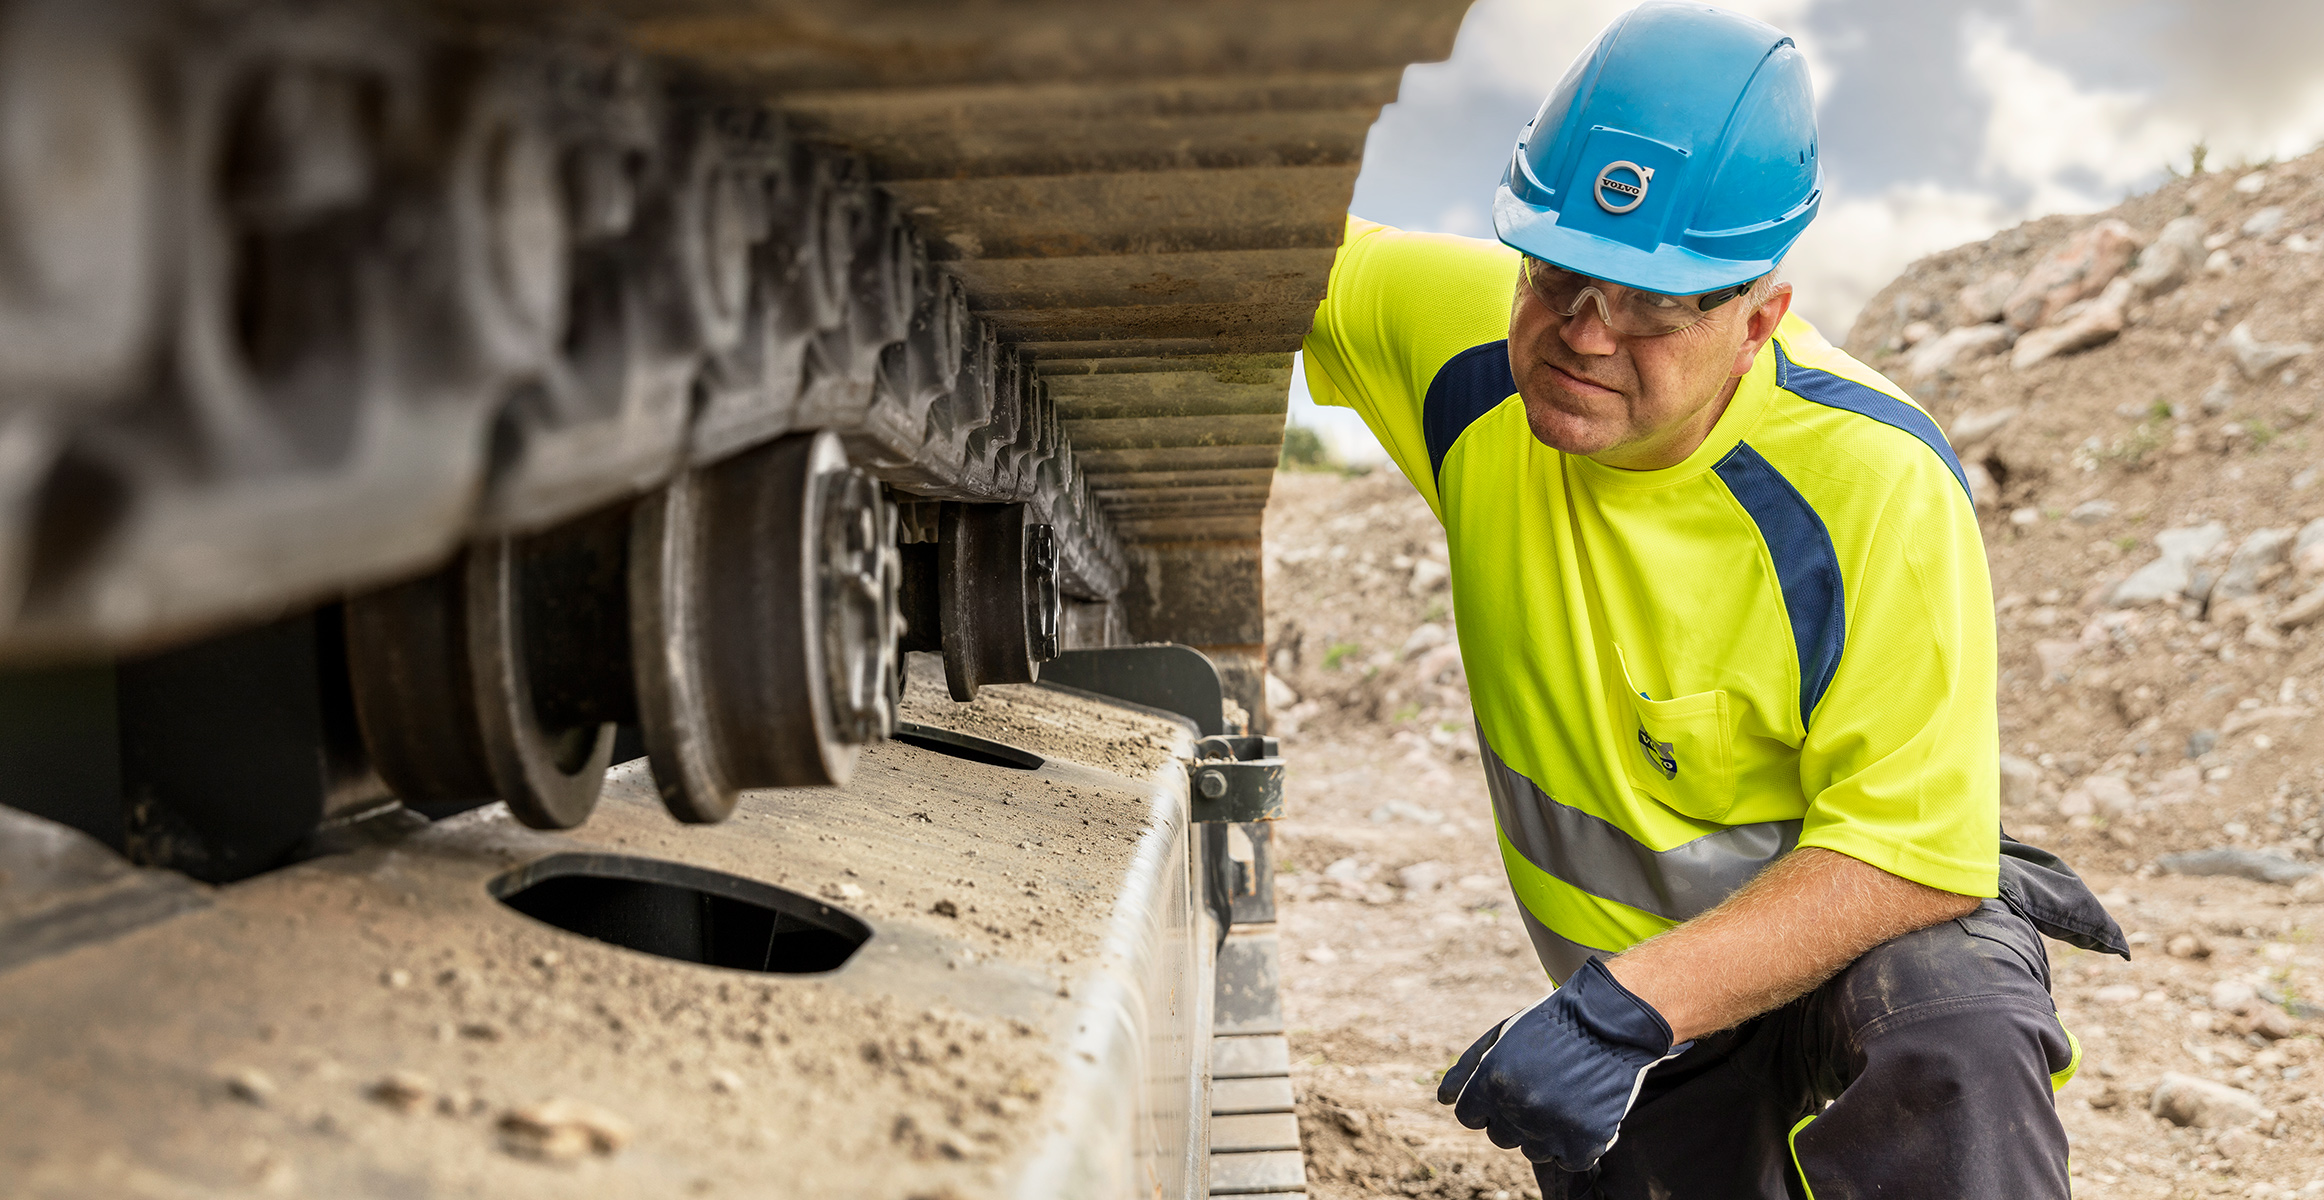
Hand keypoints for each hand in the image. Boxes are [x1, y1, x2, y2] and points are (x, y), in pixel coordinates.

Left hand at [1435, 958, 1687, 1169]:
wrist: (1609, 1021)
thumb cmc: (1549, 1025)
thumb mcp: (1501, 1036)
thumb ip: (1466, 1069)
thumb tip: (1442, 1100)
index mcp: (1492, 1082)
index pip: (1469, 1116)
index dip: (1485, 1102)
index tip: (1507, 1086)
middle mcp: (1518, 1109)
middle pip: (1500, 1137)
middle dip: (1513, 1116)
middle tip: (1539, 1086)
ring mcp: (1553, 1129)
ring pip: (1533, 1151)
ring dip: (1543, 1131)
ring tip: (1562, 1095)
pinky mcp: (1586, 1141)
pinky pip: (1569, 1160)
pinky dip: (1574, 1144)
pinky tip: (1581, 1112)